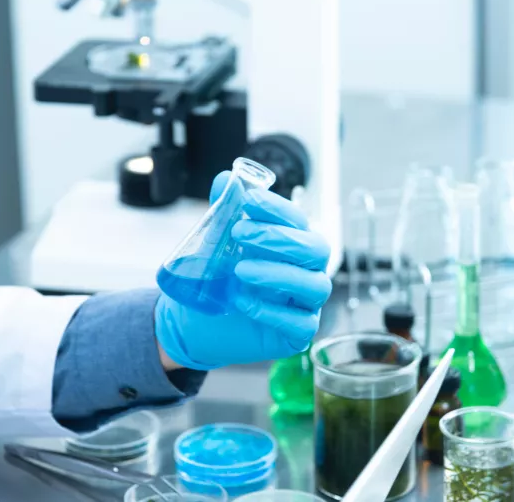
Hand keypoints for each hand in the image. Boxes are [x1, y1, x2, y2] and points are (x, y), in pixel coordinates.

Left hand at [155, 171, 331, 370]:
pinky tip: (242, 301)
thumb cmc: (217, 280)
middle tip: (238, 233)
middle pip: (316, 249)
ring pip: (314, 285)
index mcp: (292, 245)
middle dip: (278, 238)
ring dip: (277, 273)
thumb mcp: (215, 244)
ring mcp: (305, 304)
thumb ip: (223, 212)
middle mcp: (306, 271)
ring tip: (239, 270)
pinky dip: (271, 310)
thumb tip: (225, 179)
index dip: (277, 208)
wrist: (196, 323)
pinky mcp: (297, 334)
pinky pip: (300, 323)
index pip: (298, 220)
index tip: (248, 200)